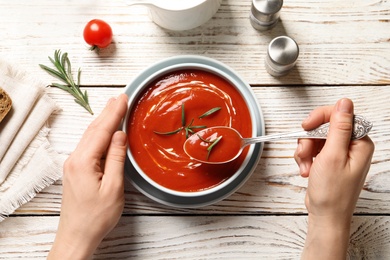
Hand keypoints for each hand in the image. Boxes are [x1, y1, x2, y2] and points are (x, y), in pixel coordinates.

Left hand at [48, 94, 127, 259]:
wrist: (77, 235)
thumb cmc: (96, 217)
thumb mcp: (113, 188)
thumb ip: (116, 158)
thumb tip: (120, 135)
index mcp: (83, 162)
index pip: (102, 131)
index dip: (114, 113)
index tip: (124, 98)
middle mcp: (74, 159)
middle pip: (94, 130)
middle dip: (108, 112)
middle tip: (120, 97)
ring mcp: (73, 164)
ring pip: (90, 136)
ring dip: (103, 121)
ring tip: (114, 108)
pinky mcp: (75, 170)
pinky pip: (88, 145)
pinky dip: (99, 134)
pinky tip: (105, 130)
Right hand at [294, 98, 373, 258]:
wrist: (325, 216)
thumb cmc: (332, 193)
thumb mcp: (333, 156)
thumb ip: (339, 127)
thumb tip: (344, 103)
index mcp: (360, 143)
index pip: (340, 115)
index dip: (320, 118)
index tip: (306, 126)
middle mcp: (351, 146)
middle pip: (324, 126)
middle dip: (309, 140)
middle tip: (305, 153)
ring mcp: (339, 154)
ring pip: (315, 138)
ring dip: (305, 151)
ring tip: (305, 167)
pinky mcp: (329, 160)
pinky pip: (312, 149)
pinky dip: (305, 158)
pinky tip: (306, 170)